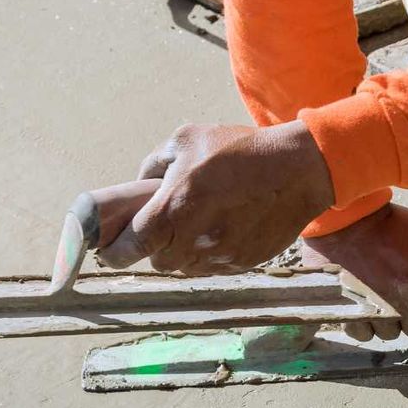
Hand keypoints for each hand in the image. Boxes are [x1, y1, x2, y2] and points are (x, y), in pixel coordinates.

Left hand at [94, 121, 334, 272]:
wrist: (298, 169)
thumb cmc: (240, 150)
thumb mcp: (187, 139)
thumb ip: (153, 164)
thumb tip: (138, 187)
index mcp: (173, 208)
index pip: (129, 248)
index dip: (114, 253)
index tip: (109, 250)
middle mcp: (195, 239)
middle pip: (158, 262)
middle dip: (155, 248)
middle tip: (163, 228)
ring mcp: (222, 254)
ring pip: (186, 268)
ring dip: (183, 253)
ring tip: (196, 226)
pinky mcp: (244, 262)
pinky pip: (215, 267)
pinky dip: (210, 254)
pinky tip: (222, 229)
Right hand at [300, 204, 407, 339]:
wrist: (345, 220)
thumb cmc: (395, 222)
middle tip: (402, 288)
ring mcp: (380, 310)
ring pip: (393, 334)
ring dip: (390, 320)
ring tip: (379, 292)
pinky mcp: (352, 314)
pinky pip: (366, 335)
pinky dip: (365, 323)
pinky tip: (362, 301)